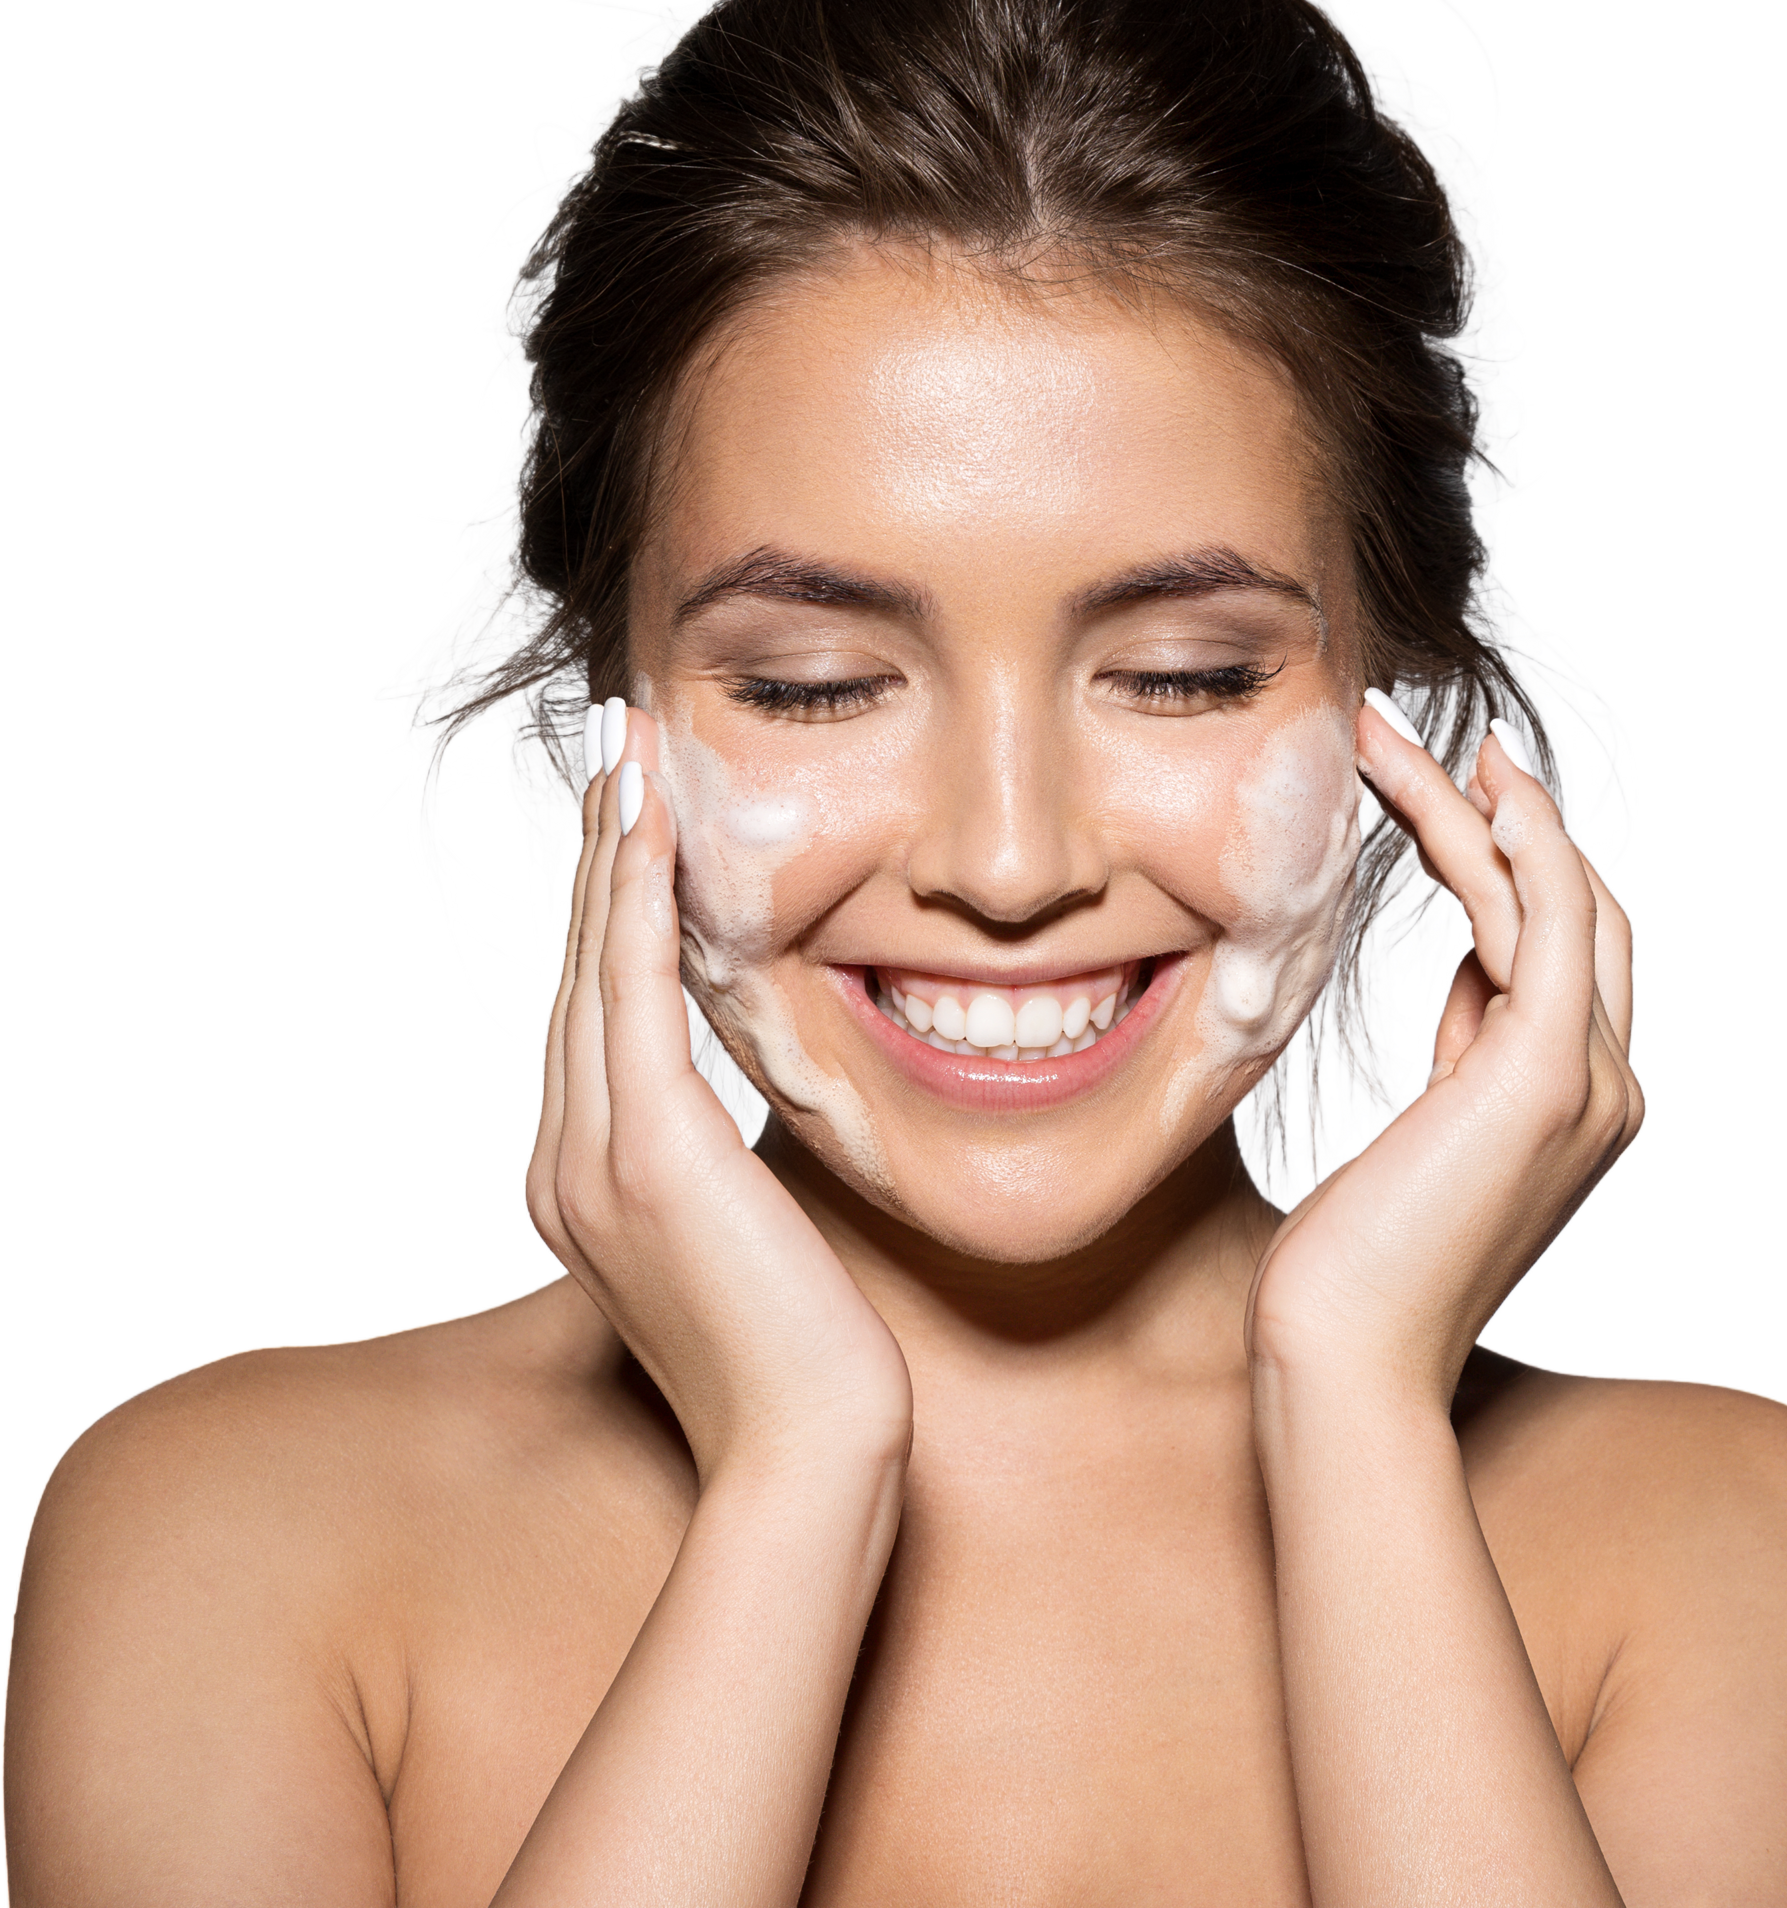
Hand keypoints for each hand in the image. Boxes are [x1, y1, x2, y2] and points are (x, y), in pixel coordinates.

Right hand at [523, 705, 913, 1482]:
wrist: (805, 1456)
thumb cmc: (794, 1362)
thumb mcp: (735, 1245)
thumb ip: (714, 1172)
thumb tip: (741, 1122)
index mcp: (581, 1187)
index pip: (596, 1019)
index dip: (611, 911)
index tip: (633, 820)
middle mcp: (566, 1164)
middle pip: (582, 975)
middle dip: (601, 852)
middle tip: (615, 744)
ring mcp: (594, 1159)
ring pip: (600, 966)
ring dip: (615, 847)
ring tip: (626, 746)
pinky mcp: (650, 1152)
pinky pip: (637, 993)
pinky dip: (641, 898)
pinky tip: (649, 821)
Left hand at [1245, 703, 1644, 1405]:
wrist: (1344, 1362)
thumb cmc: (1354, 1268)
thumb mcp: (1421, 1142)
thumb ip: (1466, 1062)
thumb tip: (1471, 990)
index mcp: (1572, 1102)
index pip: (1557, 949)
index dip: (1513, 860)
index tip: (1450, 793)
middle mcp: (1605, 1087)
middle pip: (1573, 908)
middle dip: (1503, 813)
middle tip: (1421, 734)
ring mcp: (1591, 1084)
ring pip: (1551, 899)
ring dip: (1474, 805)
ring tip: (1388, 736)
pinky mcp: (1548, 1077)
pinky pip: (1553, 924)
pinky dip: (1521, 844)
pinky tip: (1473, 784)